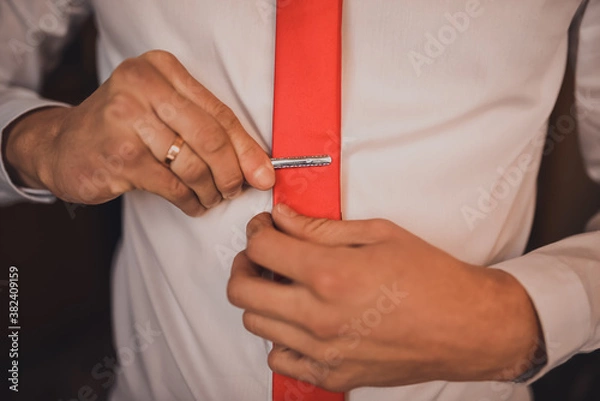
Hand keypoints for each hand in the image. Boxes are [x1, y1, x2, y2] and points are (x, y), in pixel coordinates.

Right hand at [3, 50, 273, 214]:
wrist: (63, 146)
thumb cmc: (124, 129)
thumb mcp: (164, 113)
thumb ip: (208, 129)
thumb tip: (259, 168)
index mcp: (161, 68)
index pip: (219, 112)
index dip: (247, 148)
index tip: (264, 174)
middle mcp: (142, 85)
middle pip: (210, 137)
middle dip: (232, 173)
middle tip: (236, 191)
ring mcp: (126, 119)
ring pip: (193, 164)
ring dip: (211, 190)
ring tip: (212, 198)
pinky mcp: (119, 154)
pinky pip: (173, 185)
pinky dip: (191, 201)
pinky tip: (193, 205)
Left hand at [227, 205, 541, 390]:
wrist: (466, 327)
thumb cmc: (431, 277)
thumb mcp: (379, 234)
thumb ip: (321, 228)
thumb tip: (283, 218)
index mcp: (330, 274)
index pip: (261, 249)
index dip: (256, 231)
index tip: (265, 227)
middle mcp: (319, 316)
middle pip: (242, 291)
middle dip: (244, 265)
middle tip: (262, 254)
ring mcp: (323, 351)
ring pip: (256, 324)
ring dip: (261, 298)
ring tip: (285, 285)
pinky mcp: (333, 374)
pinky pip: (280, 358)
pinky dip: (280, 337)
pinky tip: (299, 321)